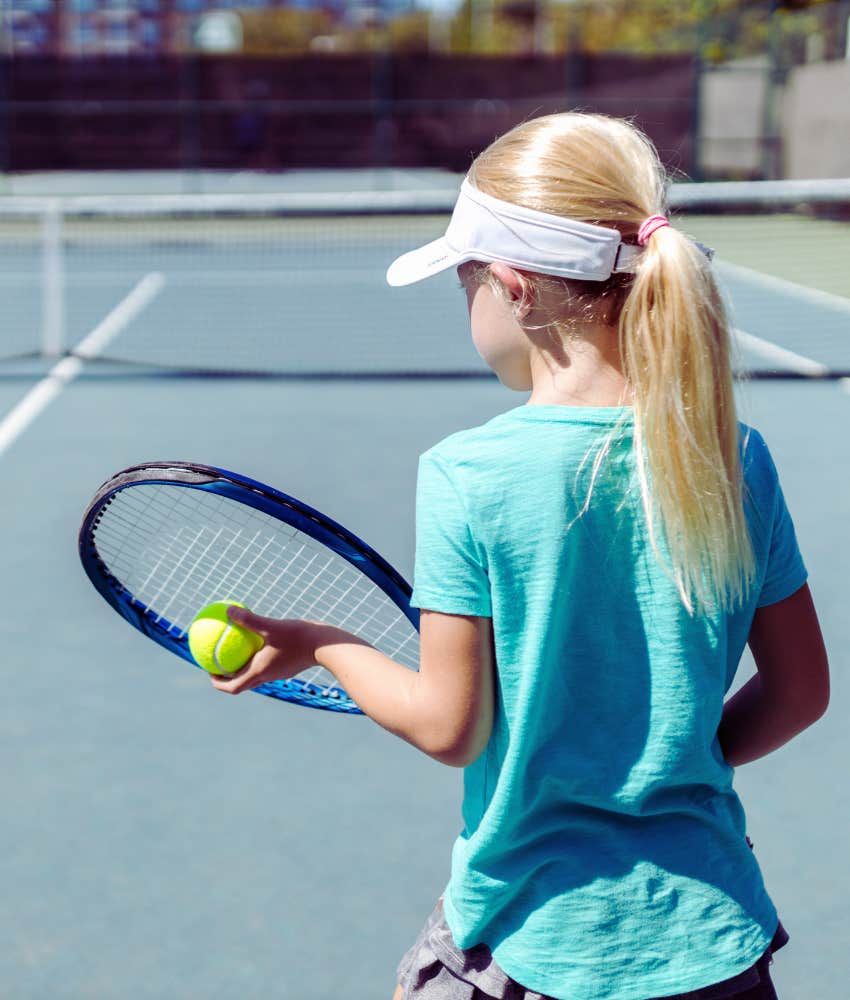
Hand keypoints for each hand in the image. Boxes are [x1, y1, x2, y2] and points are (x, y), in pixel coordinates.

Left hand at [208, 606, 322, 694]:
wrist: (327, 646)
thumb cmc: (299, 636)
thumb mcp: (271, 625)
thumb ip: (249, 620)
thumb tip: (228, 611)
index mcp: (259, 672)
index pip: (233, 687)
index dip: (218, 683)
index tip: (210, 671)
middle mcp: (268, 676)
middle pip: (242, 683)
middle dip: (227, 676)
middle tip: (218, 661)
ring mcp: (279, 672)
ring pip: (255, 675)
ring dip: (243, 667)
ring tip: (236, 649)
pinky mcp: (288, 666)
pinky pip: (267, 665)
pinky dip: (258, 658)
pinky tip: (260, 640)